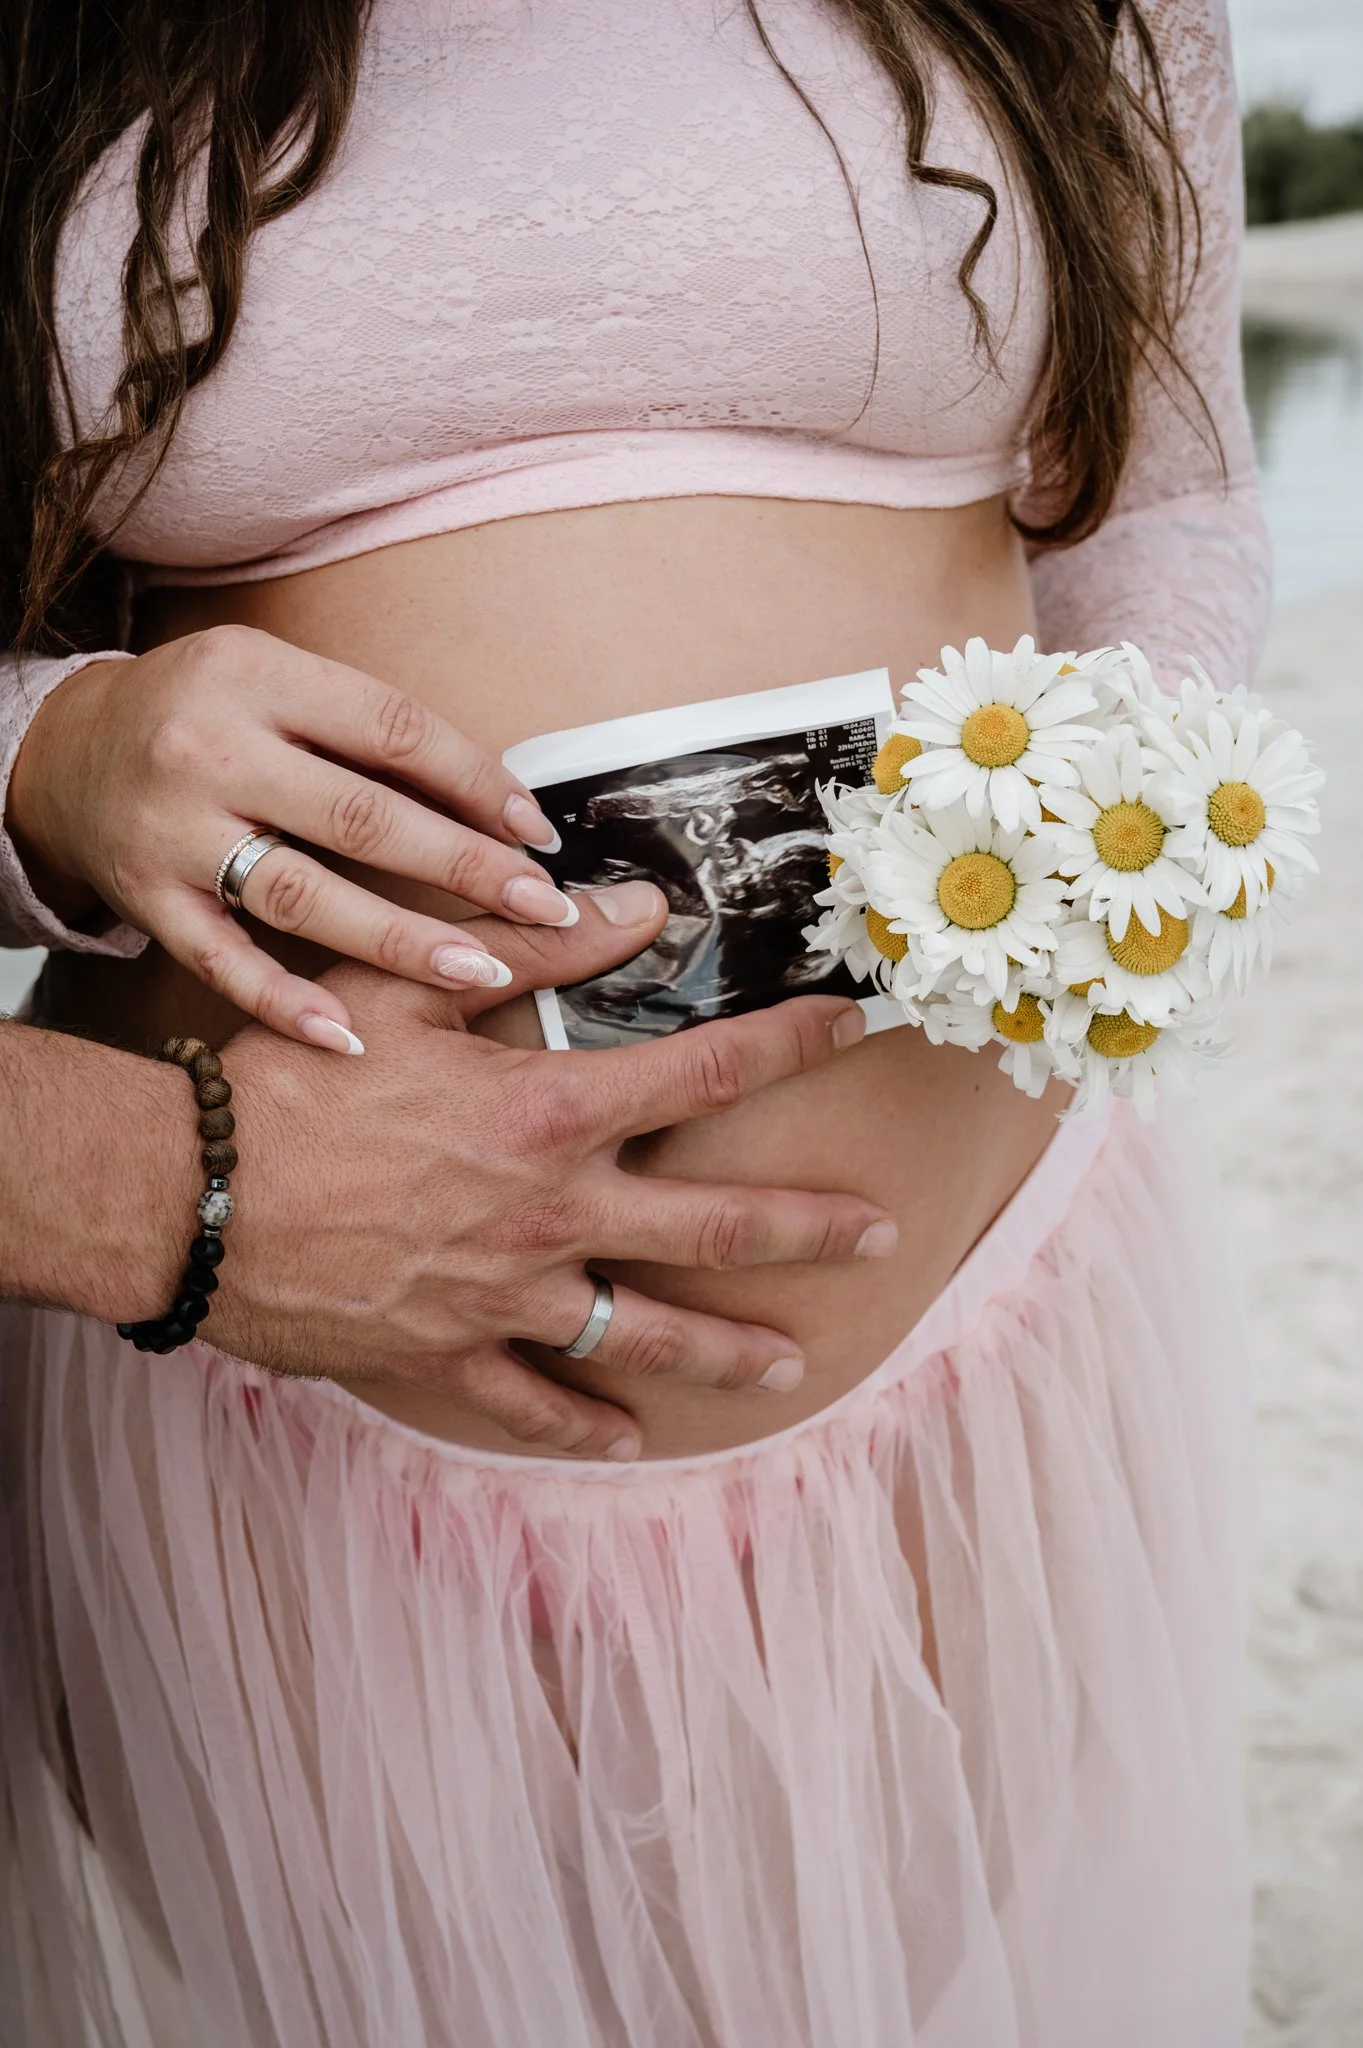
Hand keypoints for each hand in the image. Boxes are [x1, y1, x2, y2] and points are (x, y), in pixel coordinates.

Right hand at [6, 624, 578, 1047]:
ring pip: (302, 896)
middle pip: (360, 818)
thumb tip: (496, 798)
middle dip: (465, 868)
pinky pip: (222, 961)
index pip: (392, 730)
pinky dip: (285, 1002)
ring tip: (481, 971)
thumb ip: (365, 731)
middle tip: (542, 909)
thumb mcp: (275, 681)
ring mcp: (172, 831)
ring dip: (399, 941)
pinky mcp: (145, 898)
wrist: (65, 753)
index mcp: (256, 677)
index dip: (476, 782)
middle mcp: (209, 750)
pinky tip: (349, 1036)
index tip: (537, 831)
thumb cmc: (201, 714)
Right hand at [209, 883, 894, 1459]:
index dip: (791, 1045)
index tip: (852, 1024)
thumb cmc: (293, 1081)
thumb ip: (533, 944)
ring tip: (789, 1365)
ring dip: (726, 1347)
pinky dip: (582, 1423)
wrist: (191, 1198)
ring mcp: (507, 1297)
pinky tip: (630, 1439)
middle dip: (808, 1228)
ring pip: (646, 1334)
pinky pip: (533, 1404)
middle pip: (714, 1226)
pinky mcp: (448, 1354)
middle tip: (882, 1235)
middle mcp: (552, 1214)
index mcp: (551, 1116)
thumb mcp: (406, 986)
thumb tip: (640, 903)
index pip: (704, 1074)